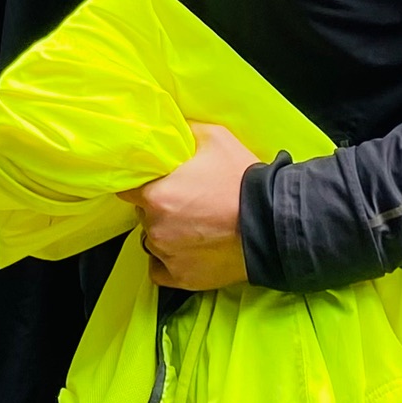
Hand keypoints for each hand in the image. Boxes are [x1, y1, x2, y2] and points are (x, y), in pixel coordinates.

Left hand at [120, 121, 258, 290]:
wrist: (273, 225)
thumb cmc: (242, 181)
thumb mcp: (214, 138)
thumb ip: (184, 131)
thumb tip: (170, 124)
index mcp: (155, 195)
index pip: (128, 188)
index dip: (142, 184)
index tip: (156, 182)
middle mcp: (156, 227)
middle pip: (143, 214)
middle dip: (158, 207)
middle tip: (185, 202)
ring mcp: (168, 255)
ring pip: (153, 241)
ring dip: (166, 233)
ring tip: (193, 226)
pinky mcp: (183, 278)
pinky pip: (161, 270)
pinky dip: (168, 262)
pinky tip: (186, 250)